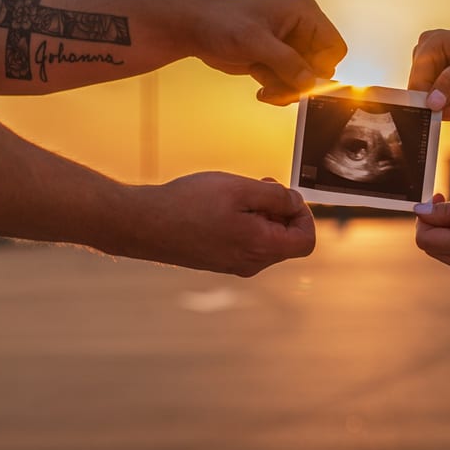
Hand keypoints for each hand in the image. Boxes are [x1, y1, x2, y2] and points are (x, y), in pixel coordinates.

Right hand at [137, 172, 315, 275]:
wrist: (144, 224)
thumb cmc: (189, 204)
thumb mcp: (240, 189)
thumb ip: (275, 197)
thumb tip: (295, 202)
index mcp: (261, 248)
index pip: (306, 240)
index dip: (303, 214)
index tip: (285, 194)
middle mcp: (250, 263)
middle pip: (286, 239)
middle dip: (281, 210)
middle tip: (261, 184)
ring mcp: (233, 264)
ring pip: (265, 239)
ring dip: (261, 213)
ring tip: (238, 192)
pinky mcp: (218, 259)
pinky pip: (245, 241)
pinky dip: (245, 221)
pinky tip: (224, 205)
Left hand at [169, 0, 346, 104]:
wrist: (194, 27)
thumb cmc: (220, 20)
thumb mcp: (255, 41)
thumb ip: (286, 62)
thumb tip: (310, 82)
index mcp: (303, 13)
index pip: (333, 48)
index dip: (321, 67)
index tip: (301, 78)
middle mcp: (300, 28)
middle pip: (320, 67)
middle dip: (299, 81)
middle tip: (278, 84)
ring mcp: (288, 45)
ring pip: (304, 79)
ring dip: (286, 88)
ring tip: (265, 85)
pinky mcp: (275, 59)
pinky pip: (289, 82)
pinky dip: (277, 89)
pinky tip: (261, 87)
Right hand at [408, 29, 449, 119]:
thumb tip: (431, 101)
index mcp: (432, 43)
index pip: (417, 77)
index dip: (427, 97)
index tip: (442, 108)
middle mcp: (431, 59)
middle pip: (424, 95)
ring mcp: (439, 77)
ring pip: (436, 106)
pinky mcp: (448, 92)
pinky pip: (446, 110)